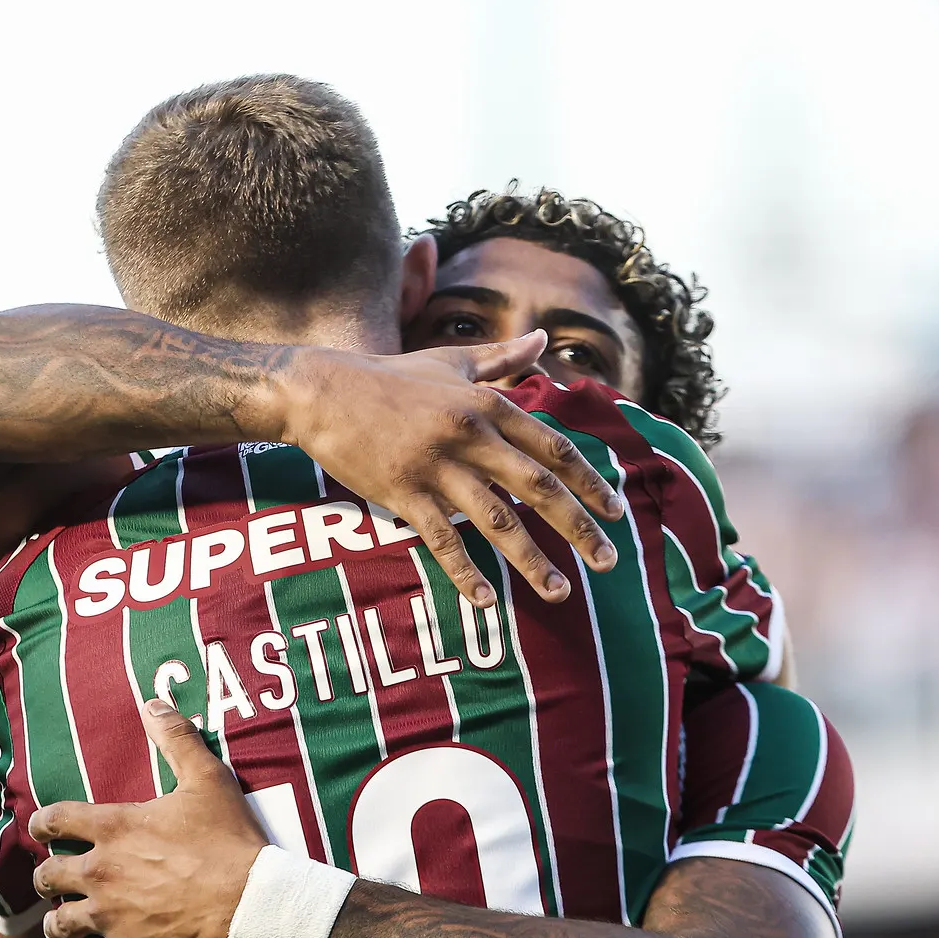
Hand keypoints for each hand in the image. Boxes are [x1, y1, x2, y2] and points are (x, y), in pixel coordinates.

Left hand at [30, 700, 269, 937]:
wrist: (252, 901)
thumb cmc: (229, 839)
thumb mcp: (206, 778)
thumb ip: (176, 738)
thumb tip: (152, 701)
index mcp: (113, 828)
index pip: (54, 820)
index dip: (43, 824)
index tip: (43, 828)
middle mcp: (100, 872)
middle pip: (46, 876)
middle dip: (47, 877)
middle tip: (55, 879)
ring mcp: (109, 915)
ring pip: (59, 924)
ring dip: (59, 923)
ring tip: (65, 924)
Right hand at [271, 331, 622, 605]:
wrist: (322, 391)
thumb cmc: (389, 377)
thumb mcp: (451, 361)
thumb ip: (501, 357)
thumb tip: (541, 337)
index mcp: (487, 405)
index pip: (553, 449)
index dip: (589, 482)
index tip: (617, 512)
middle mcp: (469, 435)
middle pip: (538, 487)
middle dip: (579, 527)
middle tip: (609, 561)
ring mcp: (436, 466)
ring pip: (496, 520)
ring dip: (532, 560)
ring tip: (561, 592)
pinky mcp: (403, 492)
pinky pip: (441, 540)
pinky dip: (466, 572)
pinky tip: (487, 600)